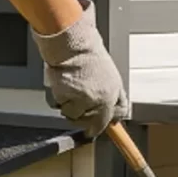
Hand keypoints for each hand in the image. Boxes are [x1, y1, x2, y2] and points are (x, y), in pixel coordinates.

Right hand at [32, 0, 129, 137]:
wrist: (73, 46)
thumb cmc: (91, 58)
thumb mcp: (113, 78)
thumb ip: (116, 99)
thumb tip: (118, 116)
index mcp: (111, 95)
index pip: (108, 120)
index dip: (99, 126)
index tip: (94, 130)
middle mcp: (98, 99)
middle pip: (89, 122)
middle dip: (84, 117)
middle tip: (80, 103)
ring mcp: (81, 99)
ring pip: (73, 116)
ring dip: (70, 107)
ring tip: (73, 90)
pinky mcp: (64, 96)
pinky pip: (59, 106)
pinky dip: (59, 99)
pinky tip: (64, 86)